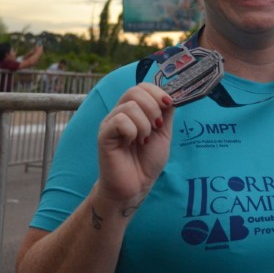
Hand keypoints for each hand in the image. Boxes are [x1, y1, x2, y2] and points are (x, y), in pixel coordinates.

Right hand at [95, 83, 174, 204]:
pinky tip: (132, 143)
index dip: (157, 92)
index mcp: (134, 110)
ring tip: (143, 140)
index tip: (168, 105)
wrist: (136, 186)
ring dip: (145, 125)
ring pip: (130, 106)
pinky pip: (120, 121)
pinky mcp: (104, 135)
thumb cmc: (147, 162)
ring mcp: (110, 123)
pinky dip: (133, 132)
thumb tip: (170, 95)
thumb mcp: (163, 133)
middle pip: (135, 91)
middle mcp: (120, 113)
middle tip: (155, 127)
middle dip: (153, 107)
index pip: (142, 86)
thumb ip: (166, 114)